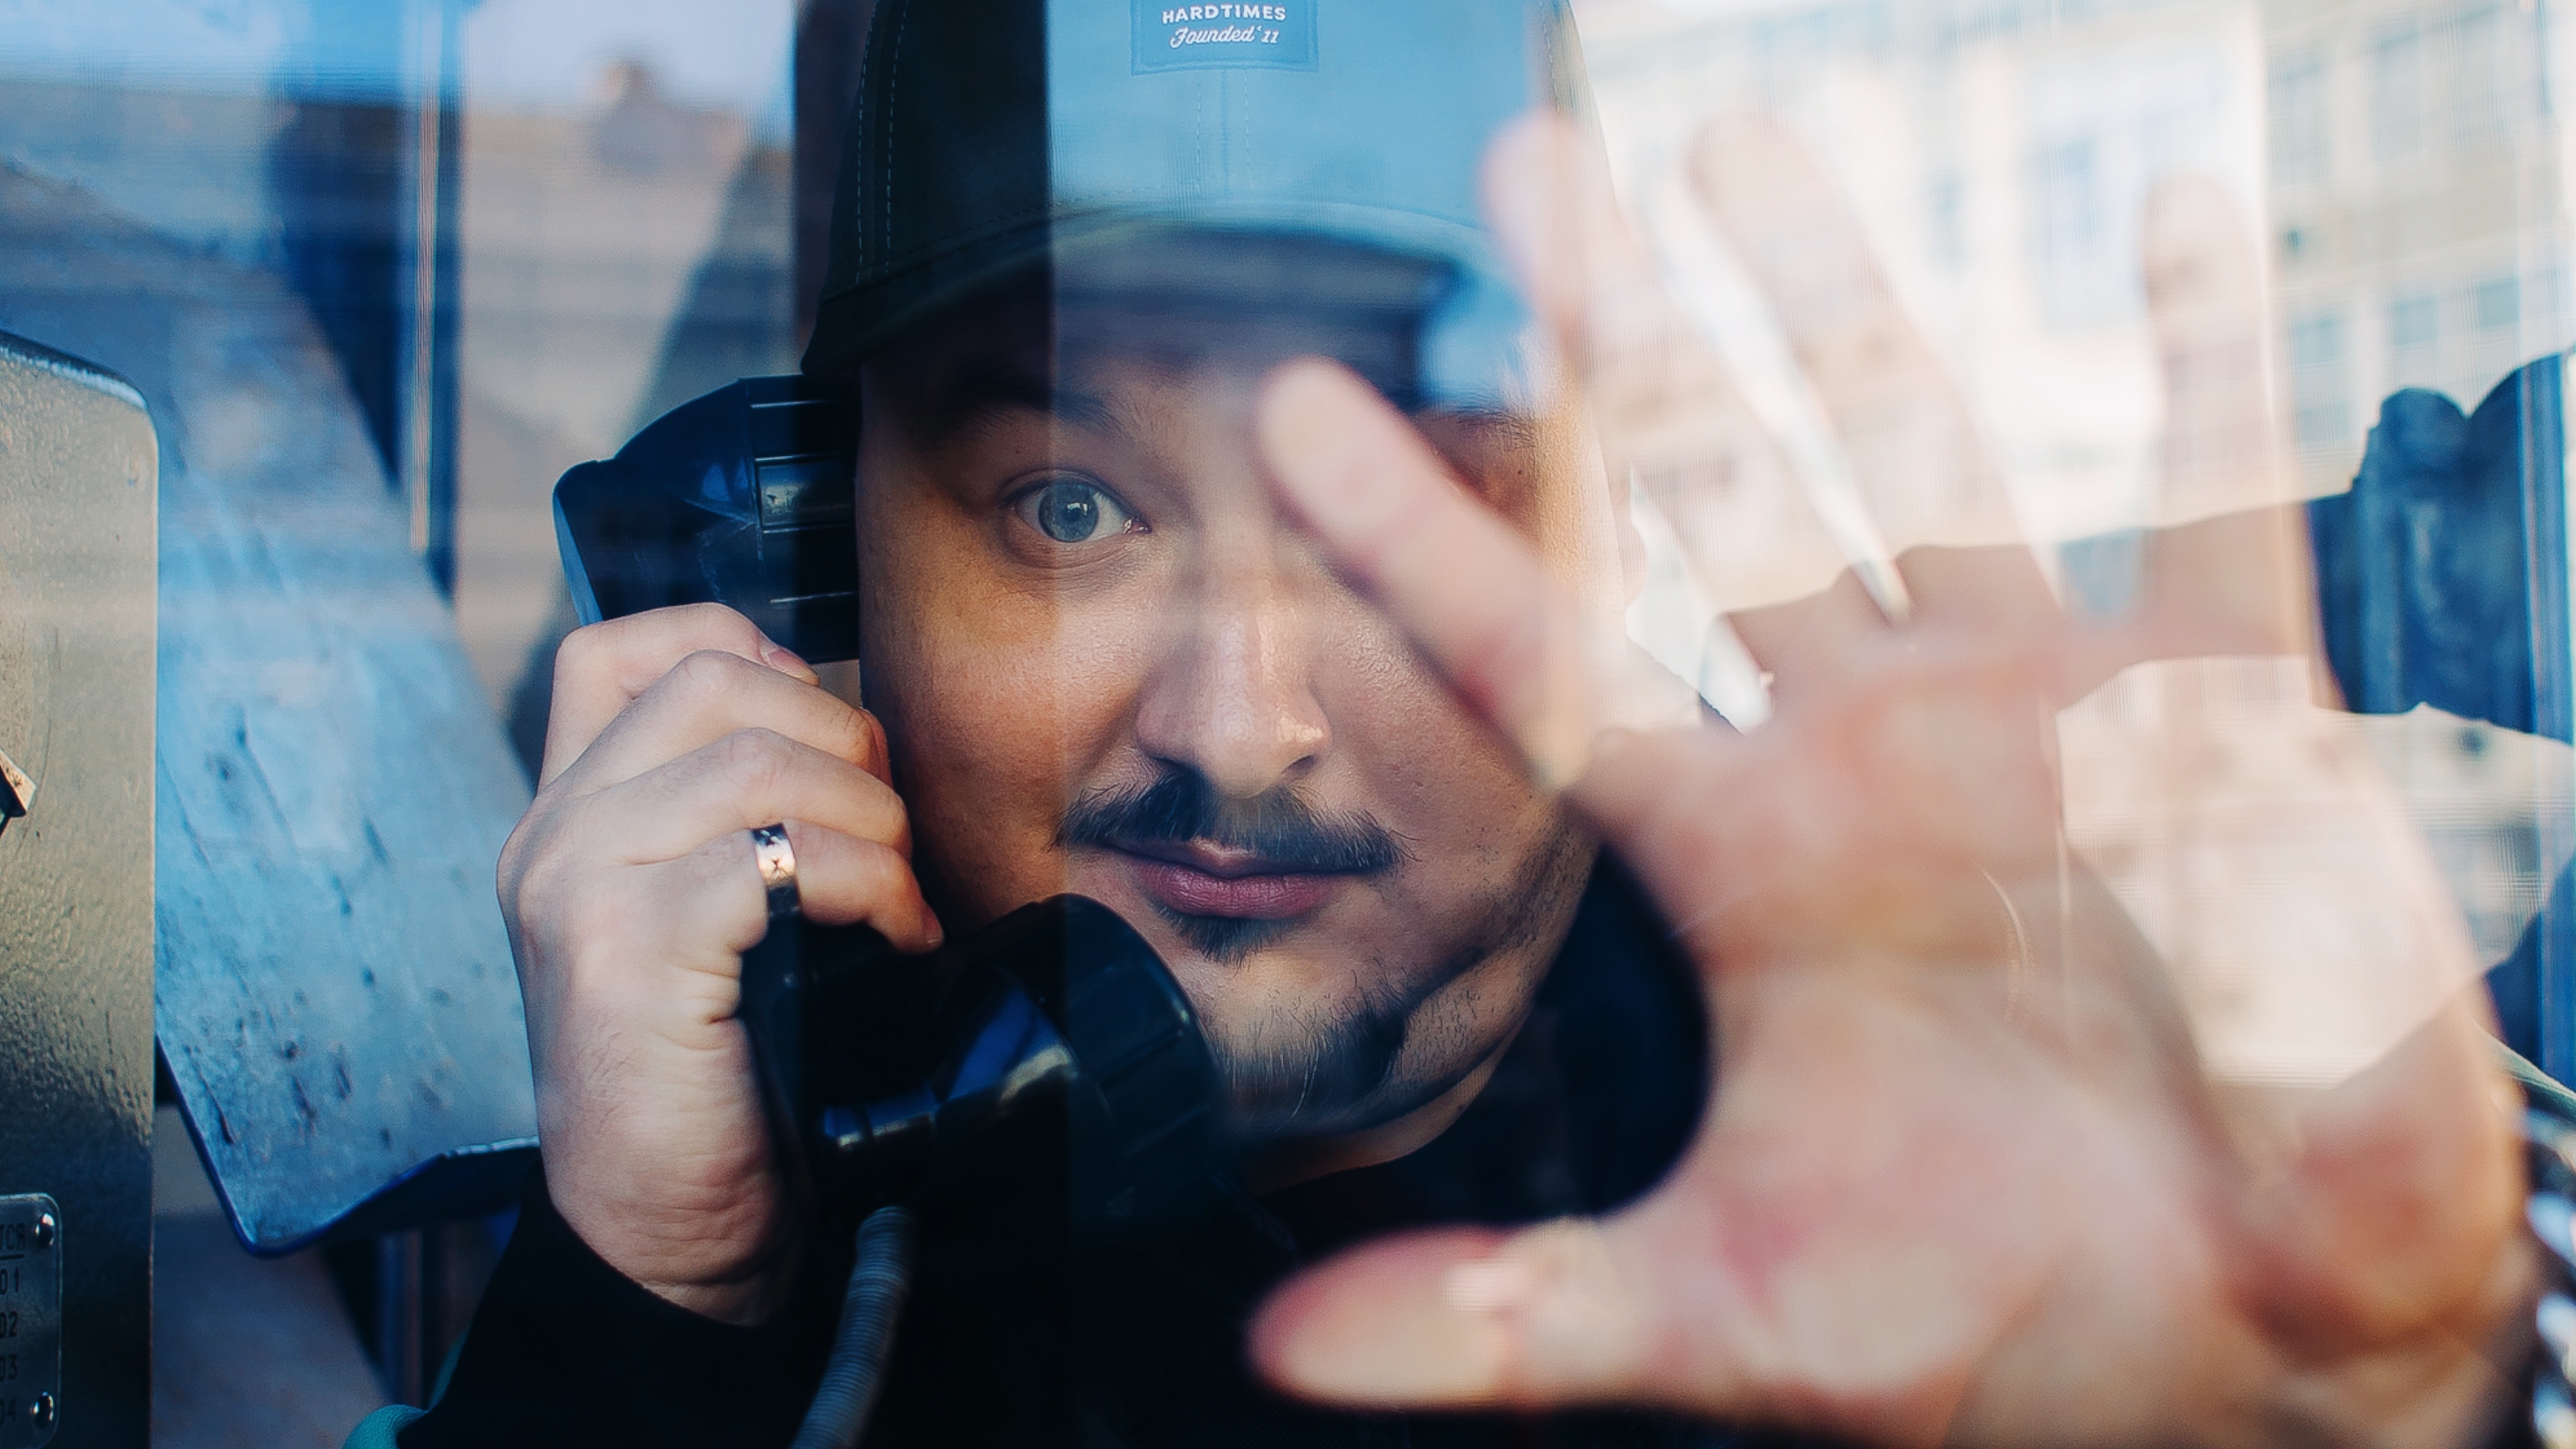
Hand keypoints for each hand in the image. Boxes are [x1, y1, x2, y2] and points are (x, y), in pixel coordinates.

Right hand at [496, 603, 941, 1324]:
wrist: (663, 1233)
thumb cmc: (713, 1078)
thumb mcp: (706, 920)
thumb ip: (731, 819)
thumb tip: (850, 731)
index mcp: (565, 817)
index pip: (620, 647)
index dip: (742, 647)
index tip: (824, 727)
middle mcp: (553, 836)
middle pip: (713, 681)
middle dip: (838, 732)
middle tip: (887, 824)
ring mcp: (579, 887)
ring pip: (758, 760)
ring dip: (870, 814)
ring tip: (899, 887)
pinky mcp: (627, 951)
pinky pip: (781, 858)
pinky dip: (873, 882)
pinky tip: (899, 933)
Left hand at [1243, 116, 2534, 1446]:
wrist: (2248, 1351)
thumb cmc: (1998, 1323)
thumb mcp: (1729, 1318)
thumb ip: (1510, 1309)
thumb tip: (1275, 1345)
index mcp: (1745, 863)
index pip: (1542, 664)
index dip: (1415, 541)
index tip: (1294, 416)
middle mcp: (1870, 748)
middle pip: (1710, 502)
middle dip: (1618, 341)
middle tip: (1518, 176)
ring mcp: (2043, 713)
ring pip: (1919, 457)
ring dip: (1838, 298)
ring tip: (1746, 135)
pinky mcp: (2228, 722)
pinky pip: (2218, 510)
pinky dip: (2209, 367)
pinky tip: (2170, 216)